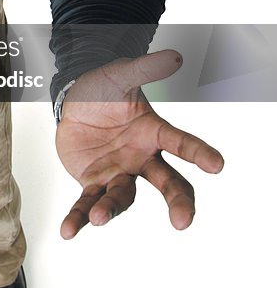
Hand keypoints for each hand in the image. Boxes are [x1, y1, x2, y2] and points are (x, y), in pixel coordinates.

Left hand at [55, 50, 223, 238]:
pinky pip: (87, 202)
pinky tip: (69, 231)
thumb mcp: (120, 75)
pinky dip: (78, 217)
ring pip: (122, 196)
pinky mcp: (93, 181)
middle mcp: (141, 158)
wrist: (73, 102)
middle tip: (183, 220)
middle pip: (166, 182)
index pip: (181, 143)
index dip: (199, 153)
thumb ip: (145, 68)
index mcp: (154, 133)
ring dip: (111, 209)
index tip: (217, 165)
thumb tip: (176, 56)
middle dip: (177, 201)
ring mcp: (118, 172)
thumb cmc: (103, 90)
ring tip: (100, 218)